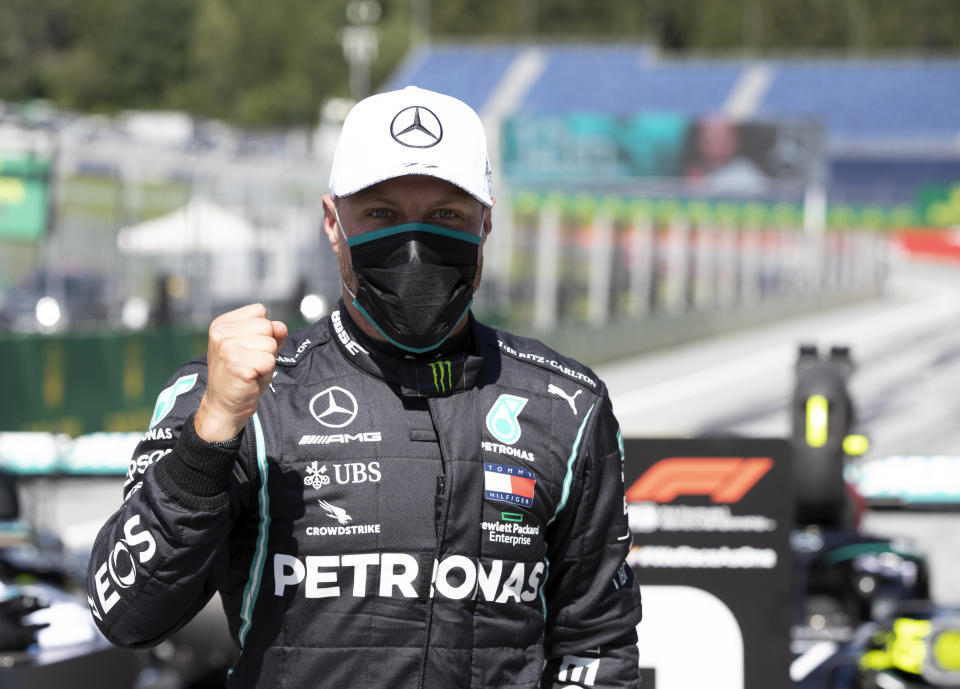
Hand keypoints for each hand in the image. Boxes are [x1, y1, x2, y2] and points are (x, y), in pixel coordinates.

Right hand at [195, 304, 287, 441]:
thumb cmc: (240, 376)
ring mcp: (227, 347)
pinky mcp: (237, 363)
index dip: (262, 332)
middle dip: (266, 347)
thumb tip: (281, 326)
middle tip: (250, 362)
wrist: (225, 405)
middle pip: (267, 326)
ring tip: (250, 370)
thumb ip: (271, 334)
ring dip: (266, 360)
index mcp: (222, 324)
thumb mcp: (256, 348)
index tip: (248, 349)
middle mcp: (221, 332)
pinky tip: (251, 378)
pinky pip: (269, 360)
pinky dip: (265, 372)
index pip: (259, 311)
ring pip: (270, 344)